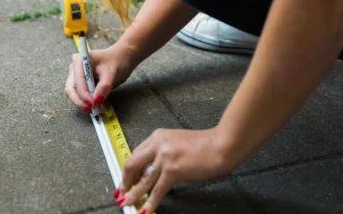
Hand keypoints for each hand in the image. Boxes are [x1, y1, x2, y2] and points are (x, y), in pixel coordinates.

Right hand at [65, 42, 135, 111]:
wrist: (123, 58)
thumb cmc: (117, 60)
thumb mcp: (112, 72)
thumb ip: (104, 86)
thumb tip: (97, 100)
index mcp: (79, 61)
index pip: (78, 81)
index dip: (84, 94)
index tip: (93, 104)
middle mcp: (75, 69)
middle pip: (71, 89)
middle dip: (81, 101)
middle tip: (93, 110)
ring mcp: (77, 77)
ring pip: (74, 95)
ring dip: (84, 104)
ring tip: (98, 110)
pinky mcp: (82, 84)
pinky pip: (81, 96)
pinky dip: (88, 103)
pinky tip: (98, 107)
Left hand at [113, 127, 232, 213]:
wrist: (220, 145)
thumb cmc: (205, 145)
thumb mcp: (178, 142)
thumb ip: (164, 151)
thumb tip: (154, 170)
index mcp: (158, 136)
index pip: (137, 153)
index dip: (129, 169)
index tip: (126, 179)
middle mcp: (158, 145)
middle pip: (132, 164)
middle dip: (125, 180)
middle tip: (122, 192)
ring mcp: (164, 157)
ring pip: (143, 180)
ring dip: (133, 194)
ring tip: (126, 203)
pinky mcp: (173, 170)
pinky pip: (157, 190)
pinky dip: (150, 202)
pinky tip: (144, 210)